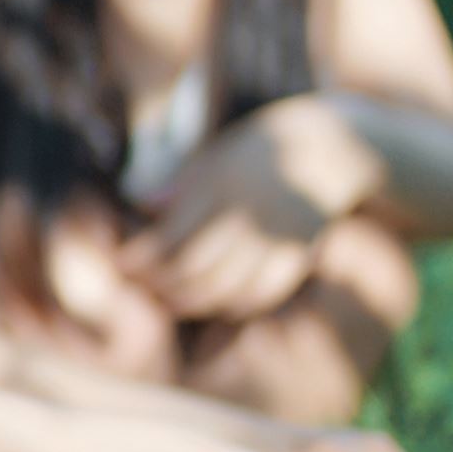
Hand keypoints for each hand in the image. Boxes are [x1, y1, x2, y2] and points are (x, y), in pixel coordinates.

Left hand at [120, 95, 380, 321]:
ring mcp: (275, 239)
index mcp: (220, 186)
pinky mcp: (297, 256)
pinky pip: (259, 294)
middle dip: (160, 285)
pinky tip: (215, 302)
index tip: (121, 263)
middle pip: (193, 270)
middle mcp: (248, 215)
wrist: (331, 147)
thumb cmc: (259, 151)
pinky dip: (232, 304)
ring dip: (191, 301)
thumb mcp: (216, 155)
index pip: (169, 238)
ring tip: (170, 298)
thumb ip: (182, 186)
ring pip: (224, 289)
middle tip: (142, 286)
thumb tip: (143, 206)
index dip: (140, 259)